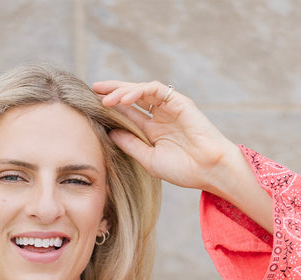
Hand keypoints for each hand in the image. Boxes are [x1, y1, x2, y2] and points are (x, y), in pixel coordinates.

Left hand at [92, 80, 273, 232]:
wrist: (209, 170)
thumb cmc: (183, 170)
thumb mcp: (149, 159)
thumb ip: (130, 145)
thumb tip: (109, 132)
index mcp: (153, 130)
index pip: (129, 112)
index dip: (111, 107)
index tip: (92, 105)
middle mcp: (160, 115)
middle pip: (133, 97)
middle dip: (113, 91)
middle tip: (94, 89)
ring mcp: (170, 107)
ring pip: (142, 90)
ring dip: (122, 91)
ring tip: (105, 98)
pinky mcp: (179, 101)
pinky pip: (155, 90)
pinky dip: (138, 91)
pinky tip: (124, 99)